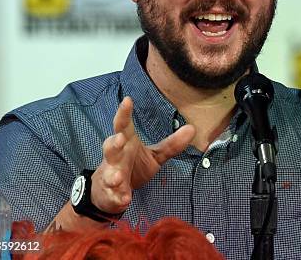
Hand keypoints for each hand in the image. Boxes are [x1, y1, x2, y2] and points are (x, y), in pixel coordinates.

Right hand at [90, 96, 195, 213]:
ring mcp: (111, 175)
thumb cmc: (133, 167)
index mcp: (126, 143)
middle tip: (120, 138)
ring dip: (113, 175)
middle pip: (111, 147)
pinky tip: (125, 199)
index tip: (127, 100)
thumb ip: (171, 144)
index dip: (124, 113)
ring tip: (118, 177)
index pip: (123, 125)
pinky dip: (119, 197)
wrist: (108, 192)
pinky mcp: (110, 194)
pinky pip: (113, 195)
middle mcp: (116, 157)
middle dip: (114, 143)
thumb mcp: (155, 155)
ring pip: (109, 173)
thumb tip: (192, 128)